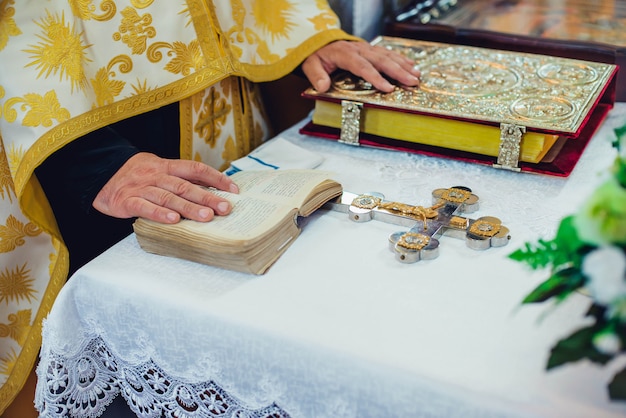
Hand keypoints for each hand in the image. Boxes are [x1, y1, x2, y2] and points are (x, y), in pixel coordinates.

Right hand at [93, 152, 238, 222]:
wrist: (98, 173)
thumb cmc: (136, 175)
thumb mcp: (159, 169)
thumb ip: (181, 178)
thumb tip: (213, 189)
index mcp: (166, 166)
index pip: (195, 169)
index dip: (216, 178)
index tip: (234, 189)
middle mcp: (156, 175)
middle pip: (185, 185)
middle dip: (207, 197)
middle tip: (226, 208)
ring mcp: (141, 188)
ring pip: (167, 197)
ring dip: (188, 207)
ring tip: (206, 217)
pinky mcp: (126, 200)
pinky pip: (144, 207)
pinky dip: (159, 213)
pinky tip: (173, 220)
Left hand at [301, 40, 419, 92]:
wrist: (319, 41)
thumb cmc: (316, 55)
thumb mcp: (310, 65)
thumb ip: (316, 76)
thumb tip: (323, 86)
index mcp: (345, 54)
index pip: (362, 67)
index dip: (376, 77)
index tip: (388, 88)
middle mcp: (359, 49)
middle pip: (381, 60)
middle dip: (398, 72)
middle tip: (412, 82)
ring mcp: (366, 48)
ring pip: (387, 55)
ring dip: (403, 66)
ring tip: (417, 76)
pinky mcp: (370, 48)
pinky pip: (387, 52)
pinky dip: (401, 59)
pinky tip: (412, 65)